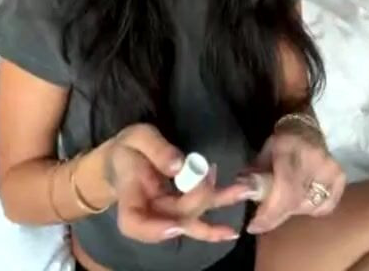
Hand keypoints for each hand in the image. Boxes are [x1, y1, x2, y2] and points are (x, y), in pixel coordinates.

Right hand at [104, 123, 253, 243]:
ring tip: (243, 191)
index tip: (175, 226)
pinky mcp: (183, 204)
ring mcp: (168, 210)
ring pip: (193, 218)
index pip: (133, 222)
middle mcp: (150, 210)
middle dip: (198, 198)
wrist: (125, 158)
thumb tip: (179, 166)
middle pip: (174, 217)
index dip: (153, 230)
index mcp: (130, 196)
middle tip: (209, 172)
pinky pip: (201, 212)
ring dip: (218, 205)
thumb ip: (156, 149)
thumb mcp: (136, 138)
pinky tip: (237, 214)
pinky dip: (220, 213)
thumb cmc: (128, 148)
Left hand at [243, 122, 345, 234]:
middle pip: (296, 202)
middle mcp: (316, 161)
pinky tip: (302, 203)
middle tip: (262, 220)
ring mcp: (331, 170)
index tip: (254, 226)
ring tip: (281, 203)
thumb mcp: (263, 154)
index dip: (269, 213)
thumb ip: (253, 176)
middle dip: (275, 216)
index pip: (284, 191)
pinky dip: (312, 209)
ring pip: (308, 206)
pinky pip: (326, 205)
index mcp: (291, 151)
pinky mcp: (340, 177)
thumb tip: (240, 195)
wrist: (306, 129)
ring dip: (291, 211)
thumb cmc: (282, 141)